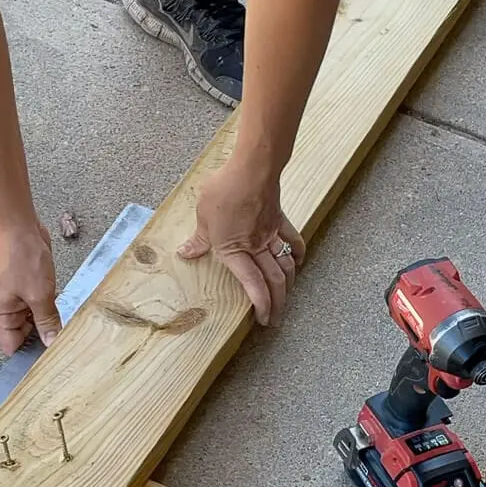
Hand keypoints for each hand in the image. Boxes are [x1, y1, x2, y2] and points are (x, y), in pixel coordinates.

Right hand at [0, 222, 59, 355]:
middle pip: (24, 336)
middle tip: (65, 341)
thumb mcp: (39, 294)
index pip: (12, 347)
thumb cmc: (21, 257)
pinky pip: (38, 307)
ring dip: (48, 321)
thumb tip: (52, 343)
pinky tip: (62, 308)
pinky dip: (49, 308)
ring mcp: (15, 299)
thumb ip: (46, 321)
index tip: (52, 357)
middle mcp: (4, 310)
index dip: (30, 354)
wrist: (19, 226)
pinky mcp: (26, 289)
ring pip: (33, 321)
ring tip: (65, 324)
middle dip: (43, 337)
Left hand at [178, 157, 305, 325]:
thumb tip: (186, 252)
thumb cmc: (224, 189)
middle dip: (277, 303)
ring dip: (288, 285)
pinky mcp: (279, 220)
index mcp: (234, 249)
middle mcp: (256, 246)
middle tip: (276, 318)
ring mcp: (271, 234)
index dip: (261, 304)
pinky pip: (292, 241)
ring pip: (286, 266)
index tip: (263, 318)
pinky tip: (298, 263)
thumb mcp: (203, 214)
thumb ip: (199, 238)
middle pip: (273, 280)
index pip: (252, 284)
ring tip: (286, 297)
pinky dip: (297, 254)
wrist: (252, 168)